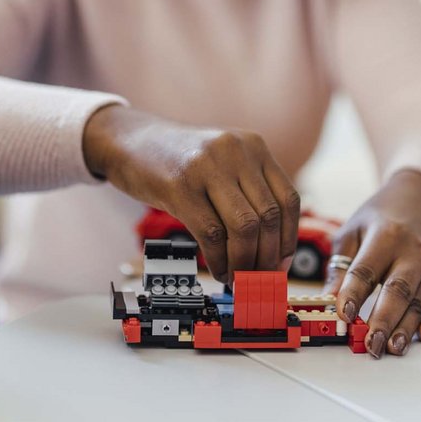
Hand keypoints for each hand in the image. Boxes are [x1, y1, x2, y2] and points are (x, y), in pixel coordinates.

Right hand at [83, 105, 299, 282]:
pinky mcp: (179, 185)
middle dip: (268, 258)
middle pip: (269, 217)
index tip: (281, 266)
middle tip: (259, 280)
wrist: (131, 141)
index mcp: (254, 146)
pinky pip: (211, 234)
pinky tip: (217, 270)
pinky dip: (219, 261)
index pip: (289, 200)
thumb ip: (248, 193)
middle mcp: (236, 152)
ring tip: (237, 278)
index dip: (289, 240)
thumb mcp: (223, 163)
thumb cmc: (179, 161)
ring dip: (245, 263)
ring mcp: (207, 166)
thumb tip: (272, 251)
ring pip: (244, 227)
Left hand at [323, 169, 420, 357]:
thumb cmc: (381, 217)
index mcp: (386, 235)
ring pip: (417, 301)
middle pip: (397, 289)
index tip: (343, 314)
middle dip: (384, 319)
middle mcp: (412, 251)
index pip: (367, 269)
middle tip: (371, 343)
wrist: (420, 202)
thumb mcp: (353, 231)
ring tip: (391, 348)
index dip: (354, 293)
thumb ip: (340, 265)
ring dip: (405, 328)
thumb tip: (327, 300)